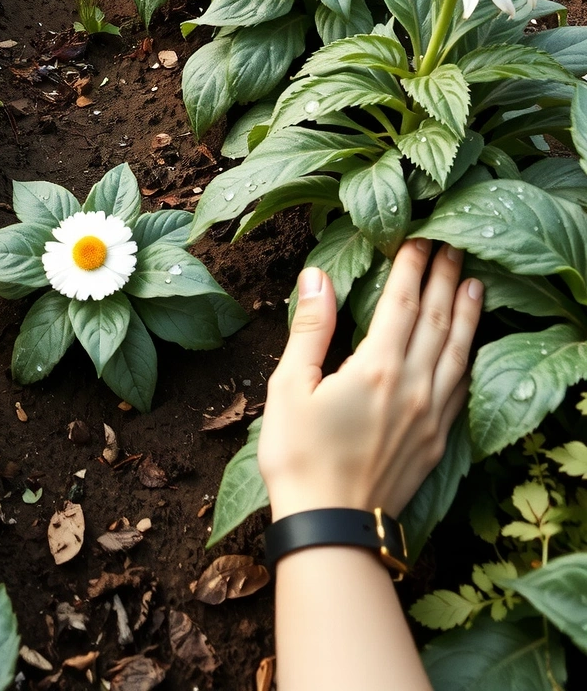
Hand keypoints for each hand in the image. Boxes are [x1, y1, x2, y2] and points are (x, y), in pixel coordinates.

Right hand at [257, 239, 481, 520]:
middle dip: (445, 279)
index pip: (402, 303)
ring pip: (458, 353)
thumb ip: (311, 328)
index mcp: (377, 368)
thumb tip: (317, 276)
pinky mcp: (437, 441)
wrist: (331, 526)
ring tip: (476, 284)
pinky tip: (471, 348)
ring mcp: (431, 415)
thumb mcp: (290, 386)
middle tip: (454, 245)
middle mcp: (414, 386)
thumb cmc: (298, 455)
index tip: (419, 238)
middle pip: (437, 321)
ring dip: (467, 315)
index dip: (412, 267)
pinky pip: (462, 388)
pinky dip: (470, 358)